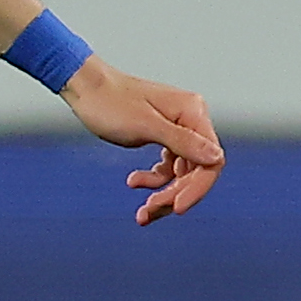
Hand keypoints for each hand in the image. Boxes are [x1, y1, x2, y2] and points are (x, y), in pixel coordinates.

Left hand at [66, 61, 223, 224]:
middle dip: (174, 194)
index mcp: (192, 112)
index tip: (176, 208)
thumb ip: (182, 142)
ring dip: (163, 194)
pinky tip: (133, 181)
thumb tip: (216, 158)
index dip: (197, 188)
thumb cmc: (110, 103)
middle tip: (147, 211)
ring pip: (181, 173)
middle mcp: (190, 119)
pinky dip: (153, 179)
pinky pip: (167, 166)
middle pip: (196, 170)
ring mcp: (177, 128)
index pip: (211, 160)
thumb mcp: (145, 126)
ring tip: (142, 212)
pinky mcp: (162, 135)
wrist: (84, 88)